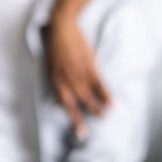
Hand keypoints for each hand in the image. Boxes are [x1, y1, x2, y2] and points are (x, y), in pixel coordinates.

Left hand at [48, 14, 109, 137]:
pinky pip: (98, 83)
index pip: (62, 103)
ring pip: (87, 94)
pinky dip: (105, 93)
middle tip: (85, 134)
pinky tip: (111, 102)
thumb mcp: (50, 68)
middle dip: (80, 118)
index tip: (77, 131)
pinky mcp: (89, 64)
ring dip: (96, 107)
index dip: (70, 118)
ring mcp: (78, 72)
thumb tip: (55, 106)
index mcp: (55, 80)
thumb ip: (56, 87)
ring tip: (103, 117)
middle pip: (74, 103)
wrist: (61, 28)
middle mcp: (65, 79)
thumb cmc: (55, 48)